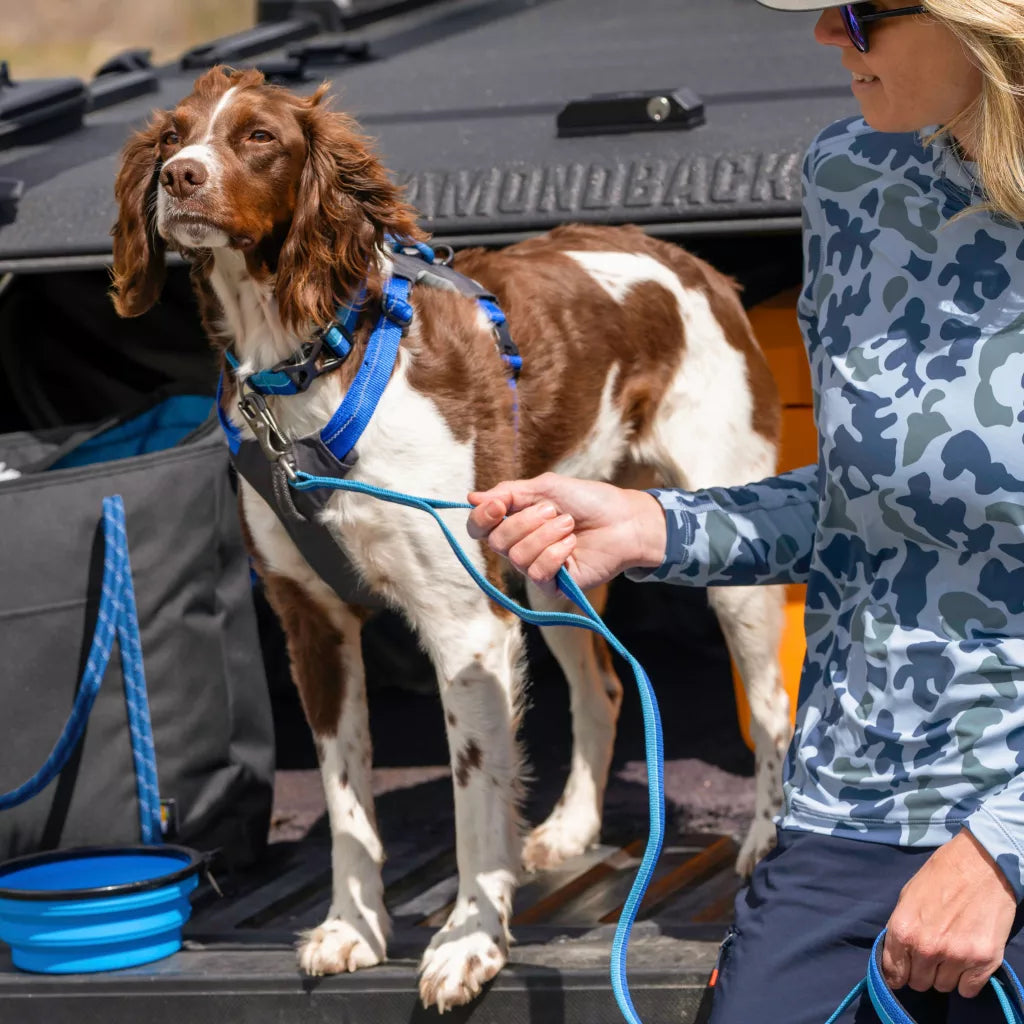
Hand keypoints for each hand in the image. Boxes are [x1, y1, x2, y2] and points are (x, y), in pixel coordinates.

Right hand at [466, 472, 666, 595]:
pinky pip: (538, 573)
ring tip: (569, 525)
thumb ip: (508, 493)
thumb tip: (471, 498)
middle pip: (497, 541)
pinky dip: (555, 553)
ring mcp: (536, 567)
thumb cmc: (589, 501)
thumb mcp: (545, 487)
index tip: (498, 506)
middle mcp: (520, 547)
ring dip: (546, 535)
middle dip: (526, 522)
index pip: (479, 528)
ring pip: (517, 557)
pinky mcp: (554, 586)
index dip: (482, 518)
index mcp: (515, 522)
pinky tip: (572, 545)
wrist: (624, 520)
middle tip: (553, 511)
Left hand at [882, 829, 1016, 997]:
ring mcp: (957, 956)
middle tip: (931, 954)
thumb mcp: (907, 896)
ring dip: (945, 974)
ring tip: (951, 951)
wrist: (980, 865)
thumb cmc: (940, 876)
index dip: (897, 974)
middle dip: (922, 972)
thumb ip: (902, 928)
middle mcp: (927, 948)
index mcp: (904, 929)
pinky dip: (967, 980)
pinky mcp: (984, 961)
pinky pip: (968, 990)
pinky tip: (967, 960)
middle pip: (919, 983)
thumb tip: (897, 954)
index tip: (903, 972)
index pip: (893, 972)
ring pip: (943, 987)